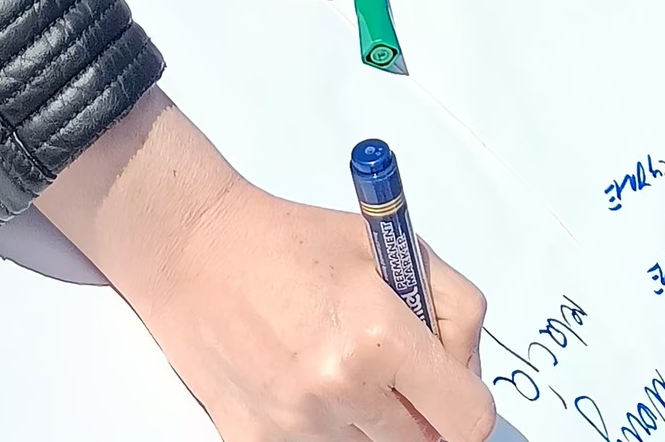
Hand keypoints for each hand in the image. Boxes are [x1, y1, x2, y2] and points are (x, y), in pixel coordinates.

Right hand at [38, 92, 494, 441]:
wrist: (196, 248)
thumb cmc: (287, 240)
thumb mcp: (387, 244)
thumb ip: (450, 305)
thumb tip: (467, 368)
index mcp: (380, 333)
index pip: (468, 419)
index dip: (464, 402)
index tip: (450, 389)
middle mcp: (341, 387)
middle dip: (417, 412)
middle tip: (392, 372)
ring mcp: (296, 425)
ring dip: (366, 423)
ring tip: (337, 368)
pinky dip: (318, 429)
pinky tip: (299, 382)